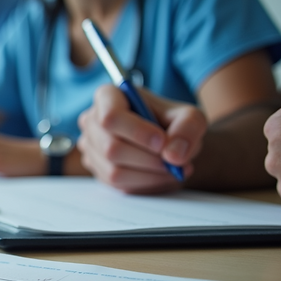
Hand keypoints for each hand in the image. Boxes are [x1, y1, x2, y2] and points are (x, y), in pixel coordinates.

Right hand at [78, 85, 204, 193]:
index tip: (162, 142)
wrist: (167, 141)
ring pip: (114, 170)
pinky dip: (144, 183)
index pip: (110, 116)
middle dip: (148, 159)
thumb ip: (187, 128)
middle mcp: (91, 121)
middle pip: (112, 148)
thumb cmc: (171, 123)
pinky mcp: (96, 169)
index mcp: (108, 96)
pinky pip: (117, 184)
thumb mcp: (190, 116)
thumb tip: (173, 155)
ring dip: (149, 174)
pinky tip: (160, 175)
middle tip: (175, 161)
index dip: (137, 132)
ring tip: (172, 169)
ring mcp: (90, 147)